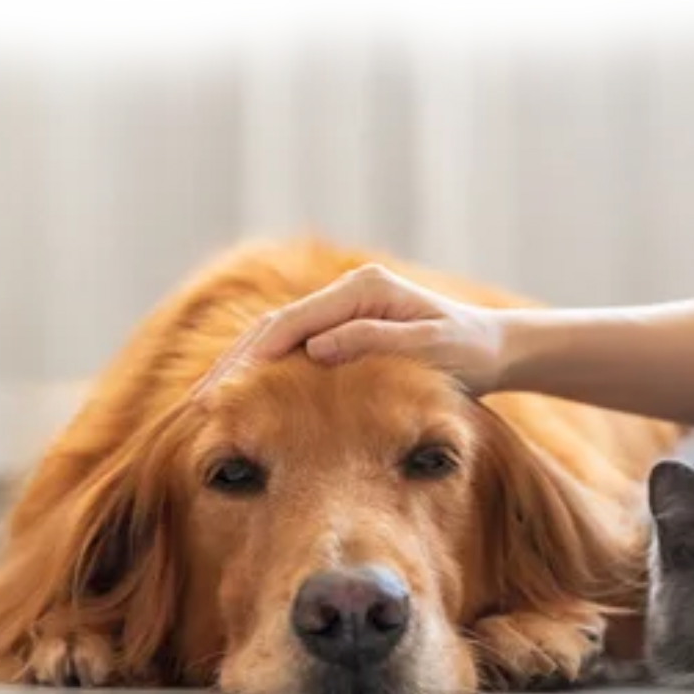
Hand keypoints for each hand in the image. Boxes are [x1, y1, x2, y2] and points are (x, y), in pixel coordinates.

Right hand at [196, 263, 509, 395]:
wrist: (493, 349)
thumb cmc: (468, 351)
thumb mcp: (431, 347)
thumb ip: (377, 341)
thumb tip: (317, 348)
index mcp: (364, 289)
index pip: (294, 321)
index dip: (256, 355)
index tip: (227, 387)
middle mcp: (349, 292)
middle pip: (276, 326)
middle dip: (235, 363)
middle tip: (200, 402)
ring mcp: (344, 308)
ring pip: (279, 336)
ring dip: (243, 367)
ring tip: (208, 403)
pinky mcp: (346, 328)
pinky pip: (296, 349)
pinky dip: (267, 371)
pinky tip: (245, 398)